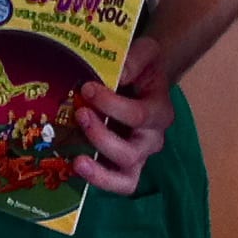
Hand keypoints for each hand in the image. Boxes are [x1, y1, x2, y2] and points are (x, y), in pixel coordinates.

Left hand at [72, 36, 174, 194]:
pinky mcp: (124, 168)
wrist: (143, 80)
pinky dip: (99, 181)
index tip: (87, 87)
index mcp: (160, 111)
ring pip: (126, 176)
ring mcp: (139, 157)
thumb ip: (135, 58)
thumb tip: (119, 75)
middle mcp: (152, 139)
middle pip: (131, 152)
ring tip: (77, 158)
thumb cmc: (142, 68)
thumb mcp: (145, 52)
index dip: (112, 105)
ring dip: (99, 169)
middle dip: (102, 136)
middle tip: (80, 114)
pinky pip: (118, 185)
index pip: (139, 116)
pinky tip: (77, 166)